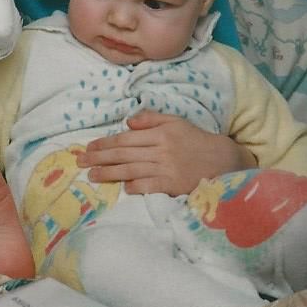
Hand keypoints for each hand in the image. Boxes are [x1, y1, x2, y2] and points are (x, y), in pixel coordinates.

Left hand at [78, 111, 256, 195]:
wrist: (226, 161)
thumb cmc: (197, 140)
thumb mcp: (176, 122)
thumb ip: (151, 118)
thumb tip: (127, 121)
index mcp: (159, 133)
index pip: (125, 138)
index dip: (104, 143)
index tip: (88, 147)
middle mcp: (160, 150)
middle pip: (123, 154)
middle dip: (99, 158)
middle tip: (80, 162)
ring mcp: (167, 168)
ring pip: (131, 170)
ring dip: (109, 173)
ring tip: (92, 175)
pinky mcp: (174, 185)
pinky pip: (149, 186)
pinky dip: (134, 186)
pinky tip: (122, 188)